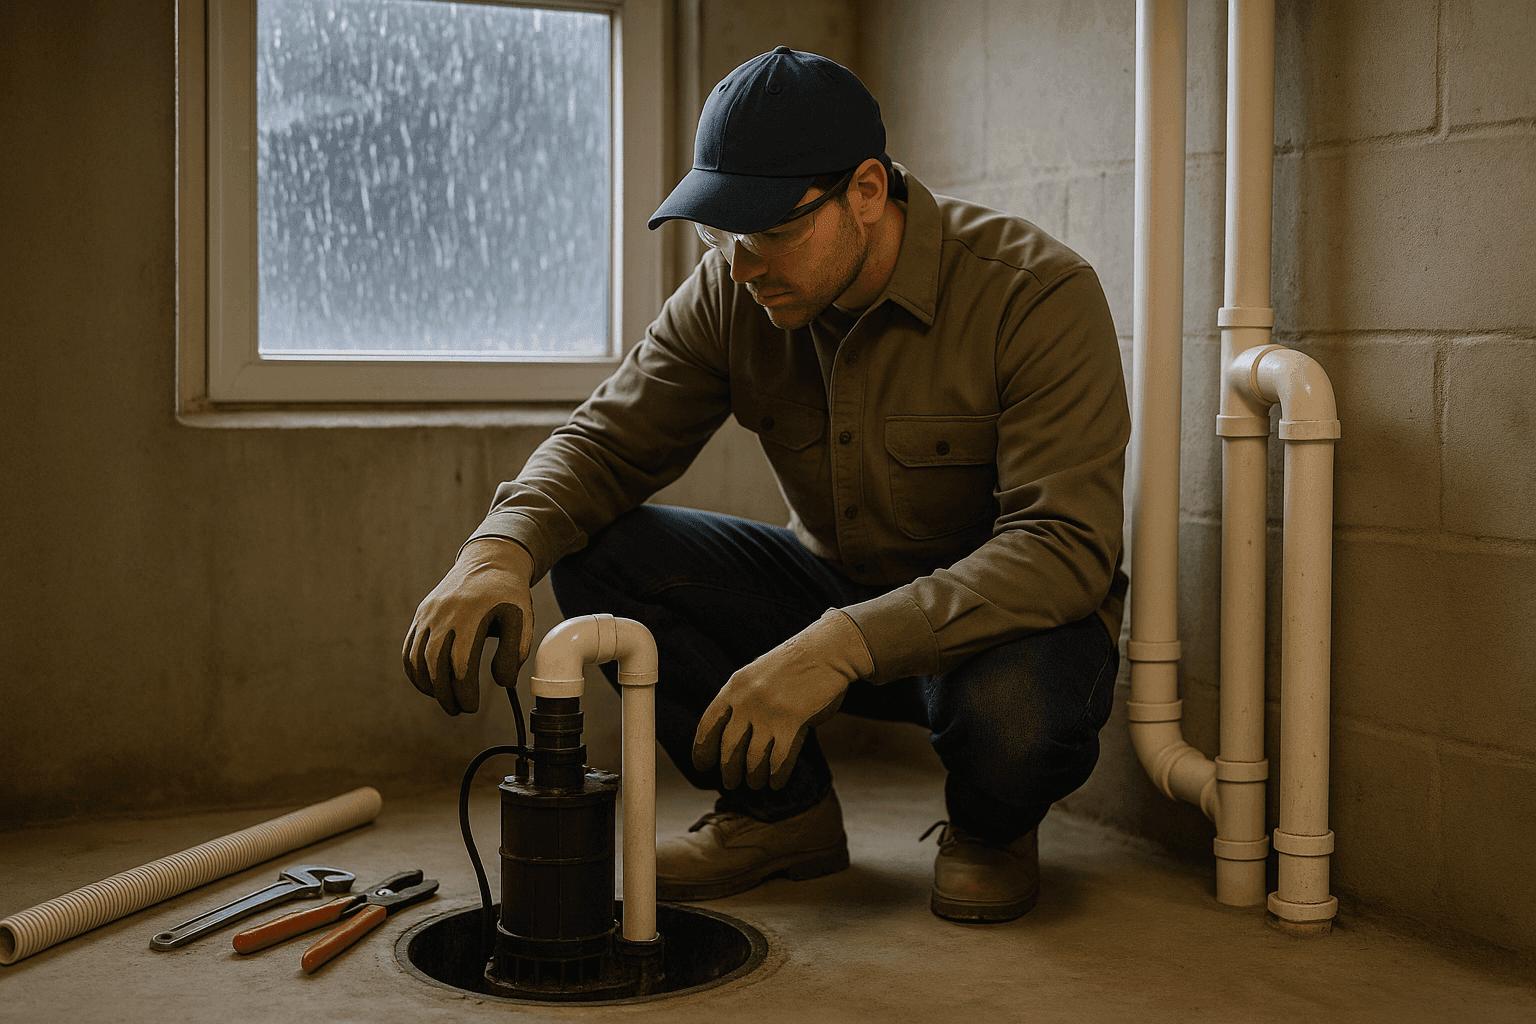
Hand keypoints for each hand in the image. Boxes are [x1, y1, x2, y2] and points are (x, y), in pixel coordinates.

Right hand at [403, 538, 534, 714]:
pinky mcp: (421, 615)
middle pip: (434, 663)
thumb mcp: (522, 618)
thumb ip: (516, 652)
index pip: (461, 662)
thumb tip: (502, 682)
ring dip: (427, 686)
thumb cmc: (508, 594)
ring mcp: (429, 614)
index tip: (472, 706)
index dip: (464, 690)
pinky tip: (430, 685)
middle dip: (444, 694)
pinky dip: (414, 672)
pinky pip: (409, 649)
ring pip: (416, 658)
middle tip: (458, 710)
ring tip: (445, 701)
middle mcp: (445, 614)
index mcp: (472, 614)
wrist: (489, 560)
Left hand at [693, 609, 874, 790]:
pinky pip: (779, 760)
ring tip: (755, 784)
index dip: (702, 751)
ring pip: (754, 760)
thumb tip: (727, 734)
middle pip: (729, 749)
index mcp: (733, 688)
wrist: (826, 651)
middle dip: (728, 772)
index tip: (702, 766)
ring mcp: (769, 713)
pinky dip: (776, 776)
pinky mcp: (794, 722)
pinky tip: (776, 783)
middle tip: (731, 783)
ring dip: (753, 778)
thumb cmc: (792, 666)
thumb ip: (740, 700)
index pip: (707, 726)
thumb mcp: (755, 676)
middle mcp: (747, 701)